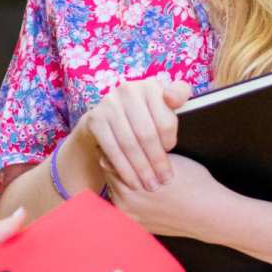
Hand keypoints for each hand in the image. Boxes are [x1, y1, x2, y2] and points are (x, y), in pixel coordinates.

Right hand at [70, 74, 191, 191]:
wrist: (105, 117)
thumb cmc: (144, 115)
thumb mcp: (162, 106)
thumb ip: (177, 97)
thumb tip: (173, 98)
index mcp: (151, 86)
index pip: (165, 119)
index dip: (170, 139)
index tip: (172, 151)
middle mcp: (129, 90)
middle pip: (147, 134)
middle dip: (157, 161)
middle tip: (165, 180)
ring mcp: (109, 103)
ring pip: (130, 144)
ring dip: (141, 169)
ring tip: (151, 185)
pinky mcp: (95, 119)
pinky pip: (112, 149)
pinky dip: (124, 168)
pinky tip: (133, 181)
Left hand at [104, 154, 221, 238]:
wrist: (209, 212)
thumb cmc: (191, 180)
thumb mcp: (164, 159)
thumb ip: (139, 153)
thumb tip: (118, 146)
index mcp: (130, 180)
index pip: (109, 159)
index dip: (116, 149)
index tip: (124, 144)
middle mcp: (124, 202)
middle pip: (110, 176)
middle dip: (118, 166)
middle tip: (132, 157)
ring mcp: (131, 217)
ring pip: (116, 192)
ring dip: (123, 183)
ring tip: (141, 174)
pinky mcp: (138, 227)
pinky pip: (126, 208)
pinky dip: (131, 199)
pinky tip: (146, 192)